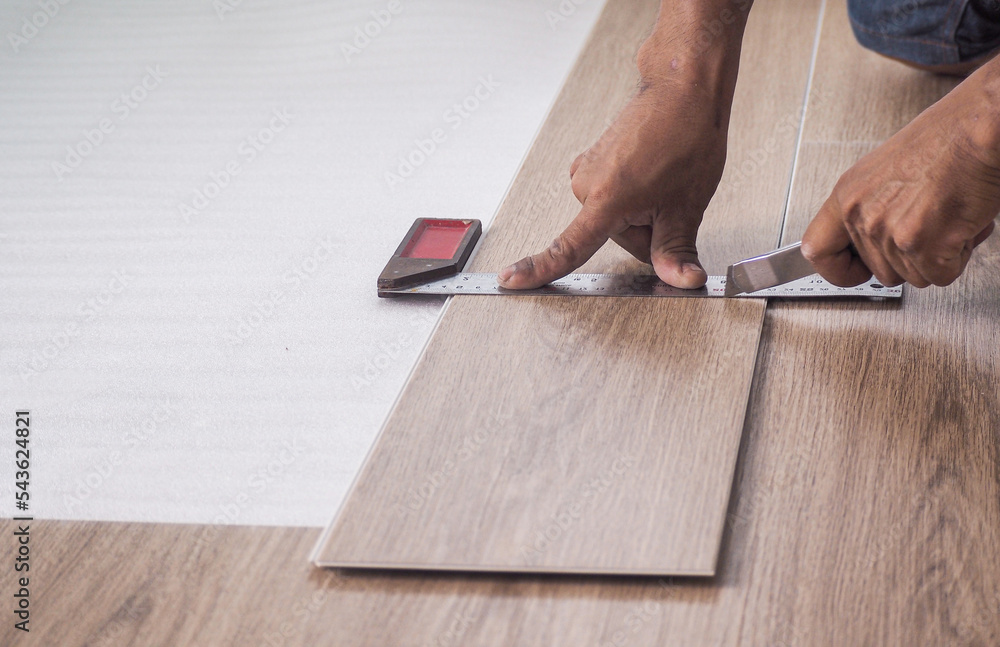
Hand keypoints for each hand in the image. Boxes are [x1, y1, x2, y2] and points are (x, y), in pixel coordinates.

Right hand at [498, 4, 750, 289]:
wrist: (681, 90)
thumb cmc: (684, 135)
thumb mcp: (686, 206)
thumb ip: (676, 250)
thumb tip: (682, 280)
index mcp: (605, 200)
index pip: (568, 248)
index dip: (538, 269)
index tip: (511, 280)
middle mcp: (586, 185)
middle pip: (613, 238)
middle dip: (644, 231)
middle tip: (670, 202)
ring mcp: (587, 171)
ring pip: (612, 218)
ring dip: (639, 211)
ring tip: (663, 182)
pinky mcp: (591, 162)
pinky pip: (609, 197)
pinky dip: (631, 194)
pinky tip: (651, 174)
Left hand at [802, 63, 999, 287]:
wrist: (979, 127)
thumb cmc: (946, 140)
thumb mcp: (884, 172)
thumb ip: (871, 208)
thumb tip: (875, 242)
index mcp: (847, 195)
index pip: (816, 250)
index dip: (839, 269)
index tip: (856, 270)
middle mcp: (862, 214)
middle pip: (879, 271)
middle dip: (909, 259)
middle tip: (929, 227)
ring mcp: (889, 232)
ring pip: (913, 276)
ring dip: (937, 255)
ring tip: (947, 216)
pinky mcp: (921, 244)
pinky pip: (939, 276)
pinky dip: (957, 258)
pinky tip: (960, 225)